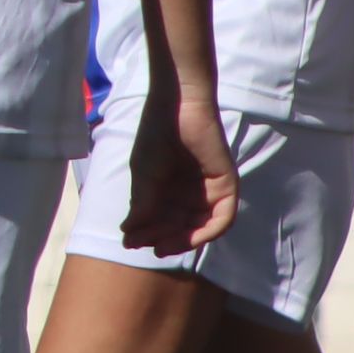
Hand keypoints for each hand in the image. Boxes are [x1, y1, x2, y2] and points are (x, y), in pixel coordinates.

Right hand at [119, 79, 241, 257]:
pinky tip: (189, 238)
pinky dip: (207, 232)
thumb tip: (127, 234)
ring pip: (199, 227)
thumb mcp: (143, 176)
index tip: (130, 240)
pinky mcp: (226, 186)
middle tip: (147, 245)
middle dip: (162, 238)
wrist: (177, 107)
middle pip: (179, 227)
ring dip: (182, 240)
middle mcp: (190, 193)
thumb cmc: (156, 135)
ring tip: (162, 245)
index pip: (161, 220)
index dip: (147, 233)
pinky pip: (222, 219)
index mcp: (169, 188)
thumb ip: (141, 206)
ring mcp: (209, 191)